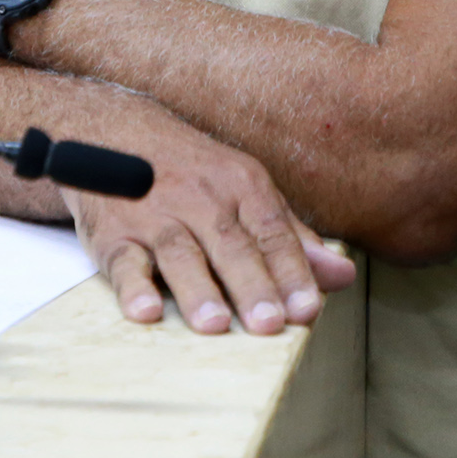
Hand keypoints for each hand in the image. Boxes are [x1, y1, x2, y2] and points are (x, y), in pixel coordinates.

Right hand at [64, 99, 357, 334]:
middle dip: (251, 284)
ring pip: (180, 252)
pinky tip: (146, 311)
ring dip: (198, 289)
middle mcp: (200, 197)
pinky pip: (123, 261)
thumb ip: (290, 237)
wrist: (116, 133)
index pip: (272, 233)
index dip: (291, 271)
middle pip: (230, 244)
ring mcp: (155, 215)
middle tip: (268, 324)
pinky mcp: (114, 234)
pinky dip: (133, 286)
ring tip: (215, 324)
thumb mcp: (245, 191)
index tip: (307, 309)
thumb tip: (342, 275)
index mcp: (241, 185)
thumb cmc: (193, 174)